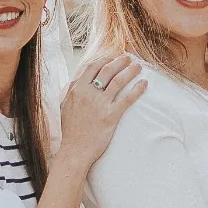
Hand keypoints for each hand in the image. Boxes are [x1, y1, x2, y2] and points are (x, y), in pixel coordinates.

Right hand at [58, 53, 147, 168]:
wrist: (74, 150)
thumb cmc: (69, 131)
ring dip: (130, 71)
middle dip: (119, 61)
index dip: (104, 59)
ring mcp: (100, 104)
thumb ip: (70, 91)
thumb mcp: (64, 106)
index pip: (92, 67)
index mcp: (77, 90)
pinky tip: (144, 83)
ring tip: (138, 66)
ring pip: (118, 81)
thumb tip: (76, 79)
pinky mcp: (111, 116)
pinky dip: (137, 89)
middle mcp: (89, 94)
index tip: (112, 56)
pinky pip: (127, 99)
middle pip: (107, 70)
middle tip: (128, 58)